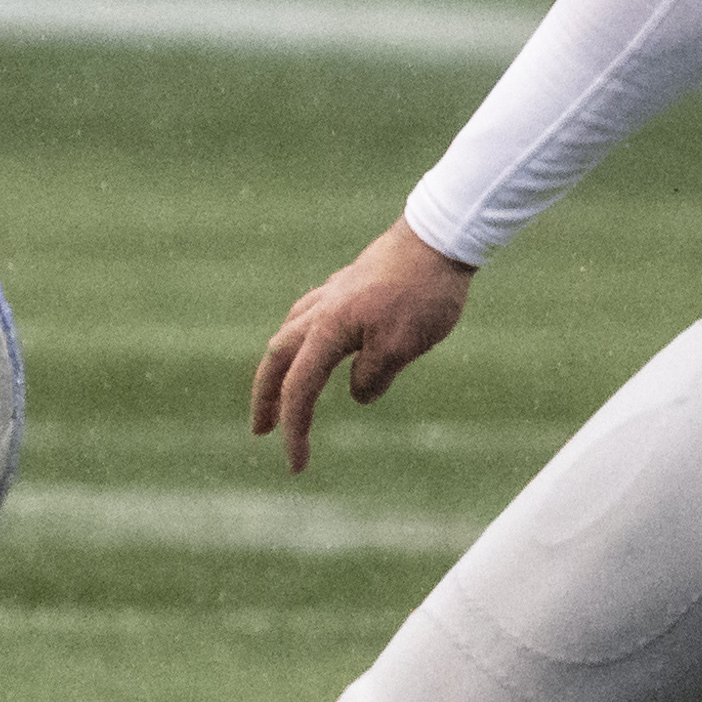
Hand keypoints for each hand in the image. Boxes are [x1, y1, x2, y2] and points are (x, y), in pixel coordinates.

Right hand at [249, 221, 475, 476]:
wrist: (440, 236)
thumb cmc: (424, 292)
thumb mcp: (403, 346)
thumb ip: (373, 375)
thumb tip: (359, 393)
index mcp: (329, 328)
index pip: (300, 389)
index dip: (295, 430)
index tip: (296, 465)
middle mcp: (322, 310)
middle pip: (277, 357)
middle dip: (266, 397)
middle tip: (261, 429)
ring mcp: (334, 293)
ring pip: (290, 331)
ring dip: (280, 365)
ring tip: (282, 388)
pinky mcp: (349, 284)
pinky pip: (312, 314)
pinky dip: (304, 338)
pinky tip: (319, 342)